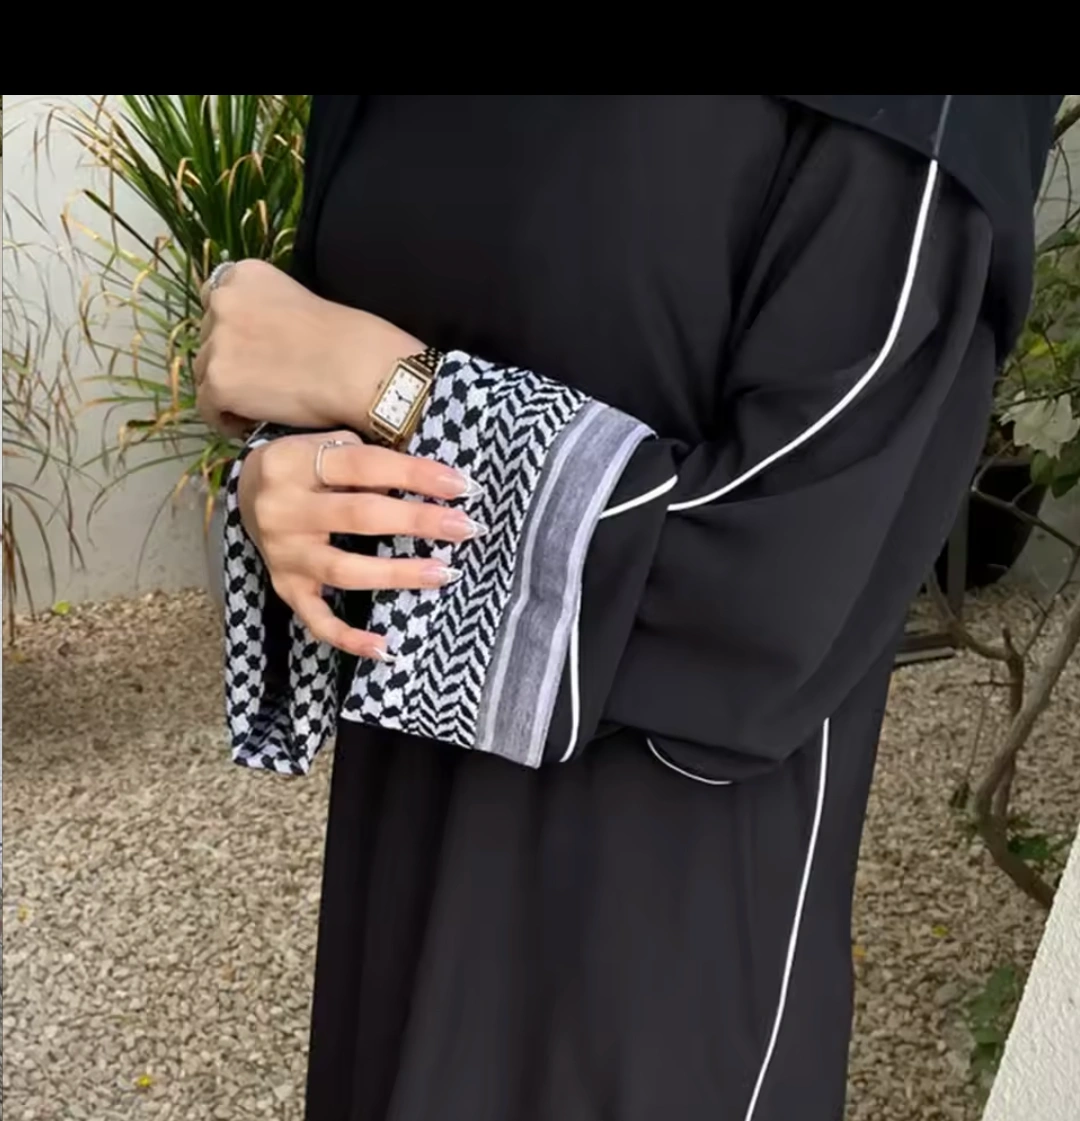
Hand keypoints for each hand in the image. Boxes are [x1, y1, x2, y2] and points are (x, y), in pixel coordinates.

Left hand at [196, 259, 418, 437]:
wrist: (360, 370)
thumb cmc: (350, 340)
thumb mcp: (300, 300)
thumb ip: (267, 311)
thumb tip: (254, 343)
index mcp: (244, 275)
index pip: (216, 303)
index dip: (233, 332)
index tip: (255, 351)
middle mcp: (222, 301)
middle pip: (206, 340)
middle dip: (230, 360)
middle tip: (263, 381)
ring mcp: (216, 342)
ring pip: (205, 374)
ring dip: (228, 390)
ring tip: (262, 405)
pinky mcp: (219, 382)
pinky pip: (208, 409)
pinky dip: (227, 419)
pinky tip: (255, 422)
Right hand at [238, 431, 483, 657]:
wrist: (246, 488)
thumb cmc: (306, 464)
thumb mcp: (326, 444)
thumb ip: (367, 460)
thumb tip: (433, 480)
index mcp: (295, 463)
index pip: (365, 466)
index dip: (416, 475)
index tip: (462, 486)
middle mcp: (284, 509)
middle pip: (360, 516)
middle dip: (417, 522)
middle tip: (465, 528)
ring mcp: (284, 554)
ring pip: (345, 569)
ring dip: (397, 574)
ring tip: (442, 573)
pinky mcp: (285, 587)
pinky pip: (317, 620)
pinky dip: (349, 638)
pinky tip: (384, 648)